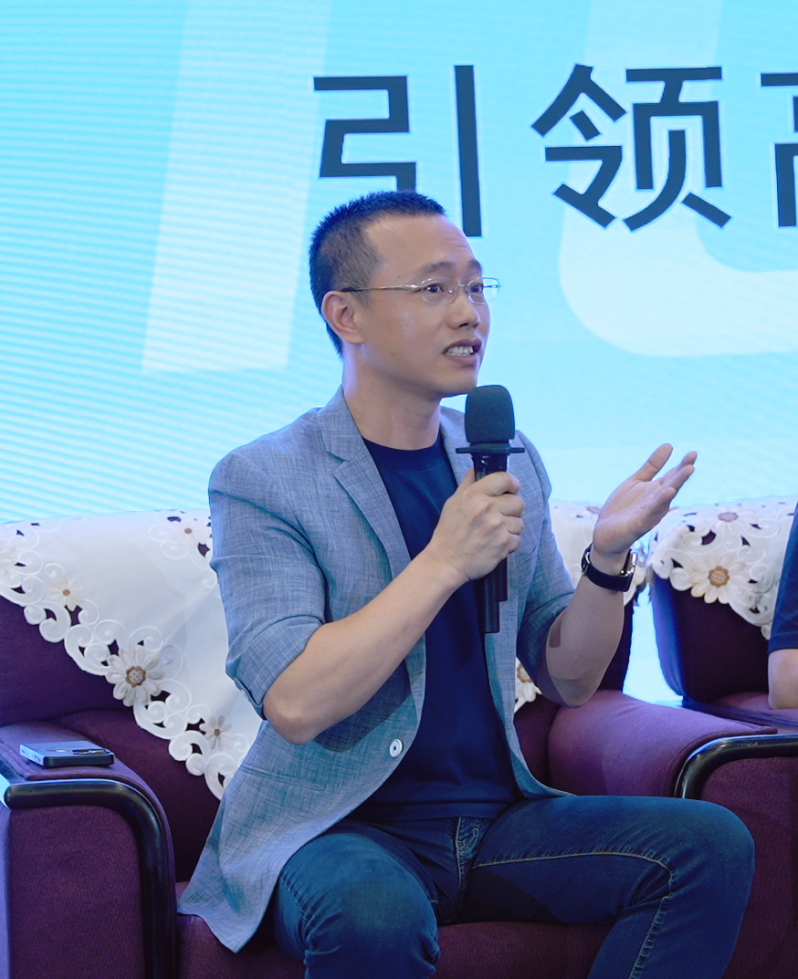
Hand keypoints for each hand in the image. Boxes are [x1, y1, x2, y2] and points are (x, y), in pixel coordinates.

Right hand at [425, 468, 523, 583]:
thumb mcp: (453, 502)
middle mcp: (488, 508)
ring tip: (496, 533)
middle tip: (500, 516)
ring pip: (520, 522)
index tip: (511, 489)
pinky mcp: (504, 544)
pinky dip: (509, 543)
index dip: (512, 484)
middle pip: (518, 501)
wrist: (445, 561)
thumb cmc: (449, 532)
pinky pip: (518, 539)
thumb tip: (478, 468)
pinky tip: (496, 544)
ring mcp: (497, 526)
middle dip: (512, 509)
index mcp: (475, 495)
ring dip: (511, 528)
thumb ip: (468, 484)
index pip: (505, 479)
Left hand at [591, 445, 695, 570]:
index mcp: (656, 491)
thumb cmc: (623, 508)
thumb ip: (652, 466)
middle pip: (672, 486)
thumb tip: (669, 445)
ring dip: (675, 485)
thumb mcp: (635, 482)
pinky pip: (651, 512)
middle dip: (682, 475)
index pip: (672, 476)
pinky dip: (660, 502)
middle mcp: (657, 502)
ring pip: (665, 498)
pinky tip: (668, 492)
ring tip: (686, 472)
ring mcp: (649, 513)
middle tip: (692, 462)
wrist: (605, 534)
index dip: (682, 465)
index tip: (693, 453)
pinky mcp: (639, 524)